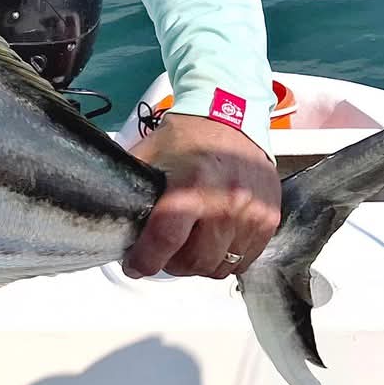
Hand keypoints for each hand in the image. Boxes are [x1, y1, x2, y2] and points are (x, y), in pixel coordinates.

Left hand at [122, 113, 280, 278]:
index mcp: (192, 183)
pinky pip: (244, 260)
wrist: (232, 118)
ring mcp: (252, 213)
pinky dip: (225, 257)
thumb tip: (114, 221)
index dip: (146, 259)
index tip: (135, 265)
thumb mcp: (151, 155)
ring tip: (190, 245)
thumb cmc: (190, 136)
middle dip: (171, 263)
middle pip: (194, 260)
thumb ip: (132, 188)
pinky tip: (213, 240)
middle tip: (163, 252)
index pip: (166, 238)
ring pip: (219, 266)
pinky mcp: (269, 219)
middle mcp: (226, 200)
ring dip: (199, 263)